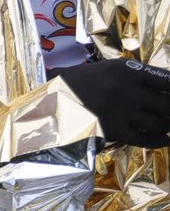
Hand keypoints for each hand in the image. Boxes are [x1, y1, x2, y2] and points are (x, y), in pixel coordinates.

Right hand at [50, 59, 169, 148]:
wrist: (52, 99)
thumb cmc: (83, 82)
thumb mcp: (110, 69)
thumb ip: (139, 75)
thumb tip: (169, 88)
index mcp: (126, 70)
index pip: (167, 80)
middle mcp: (125, 89)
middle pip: (167, 103)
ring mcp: (119, 111)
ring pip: (159, 122)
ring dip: (169, 126)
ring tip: (169, 125)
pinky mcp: (112, 130)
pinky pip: (145, 139)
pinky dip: (159, 140)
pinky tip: (165, 139)